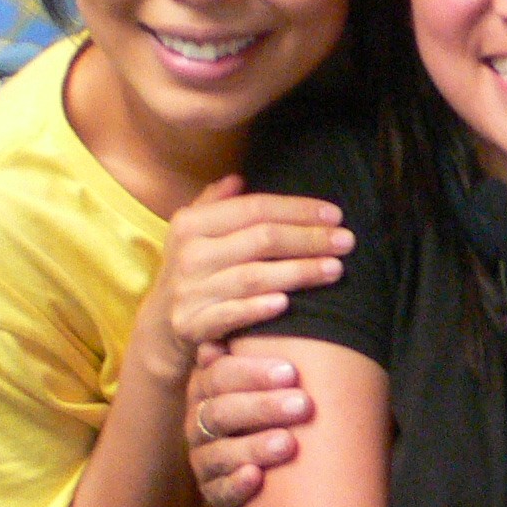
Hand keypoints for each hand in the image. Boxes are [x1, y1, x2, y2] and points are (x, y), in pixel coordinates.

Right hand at [156, 178, 352, 350]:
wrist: (160, 329)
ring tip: (335, 269)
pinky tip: (288, 304)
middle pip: (261, 239)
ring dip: (299, 272)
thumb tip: (239, 178)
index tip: (335, 214)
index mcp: (192, 224)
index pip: (255, 208)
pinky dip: (258, 308)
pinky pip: (231, 315)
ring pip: (254, 277)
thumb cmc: (192, 273)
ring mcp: (190, 291)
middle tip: (347, 241)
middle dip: (309, 239)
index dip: (298, 209)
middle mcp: (189, 254)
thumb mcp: (192, 234)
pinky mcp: (192, 325)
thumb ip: (214, 205)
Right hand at [185, 346, 314, 506]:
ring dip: (254, 446)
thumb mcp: (270, 379)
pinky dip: (237, 484)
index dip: (253, 373)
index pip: (220, 375)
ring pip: (219, 452)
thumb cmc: (275, 406)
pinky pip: (218, 490)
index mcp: (209, 387)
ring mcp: (204, 457)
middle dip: (262, 407)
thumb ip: (263, 354)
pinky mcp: (212, 490)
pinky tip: (257, 477)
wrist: (272, 460)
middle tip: (303, 404)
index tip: (292, 371)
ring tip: (288, 443)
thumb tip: (273, 310)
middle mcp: (200, 421)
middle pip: (221, 412)